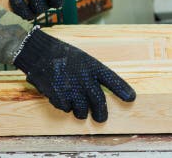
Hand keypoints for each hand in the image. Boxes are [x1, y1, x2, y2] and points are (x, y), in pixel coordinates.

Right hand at [12, 28, 135, 121]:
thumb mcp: (82, 59)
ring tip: (76, 106)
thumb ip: (92, 75)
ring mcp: (72, 88)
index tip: (131, 98)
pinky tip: (60, 96)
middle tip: (100, 119)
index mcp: (92, 66)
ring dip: (80, 112)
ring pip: (82, 111)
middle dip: (101, 114)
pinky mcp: (60, 96)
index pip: (112, 79)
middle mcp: (85, 78)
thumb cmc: (62, 55)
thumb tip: (98, 95)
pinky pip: (66, 109)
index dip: (122, 89)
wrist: (40, 53)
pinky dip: (64, 106)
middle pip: (99, 103)